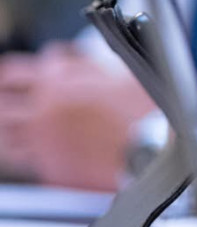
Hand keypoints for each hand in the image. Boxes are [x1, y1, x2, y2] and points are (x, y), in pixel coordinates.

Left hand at [0, 45, 150, 188]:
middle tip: (13, 96)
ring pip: (4, 131)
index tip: (22, 75)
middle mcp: (42, 110)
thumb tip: (69, 61)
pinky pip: (18, 156)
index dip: (18, 73)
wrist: (152, 147)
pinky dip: (20, 149)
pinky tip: (31, 145)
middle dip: (8, 96)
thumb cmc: (143, 110)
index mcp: (57, 81)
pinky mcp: (48, 165)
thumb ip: (84, 67)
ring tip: (17, 123)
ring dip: (9, 124)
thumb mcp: (117, 73)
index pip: (16, 71)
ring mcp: (41, 139)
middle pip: (2, 100)